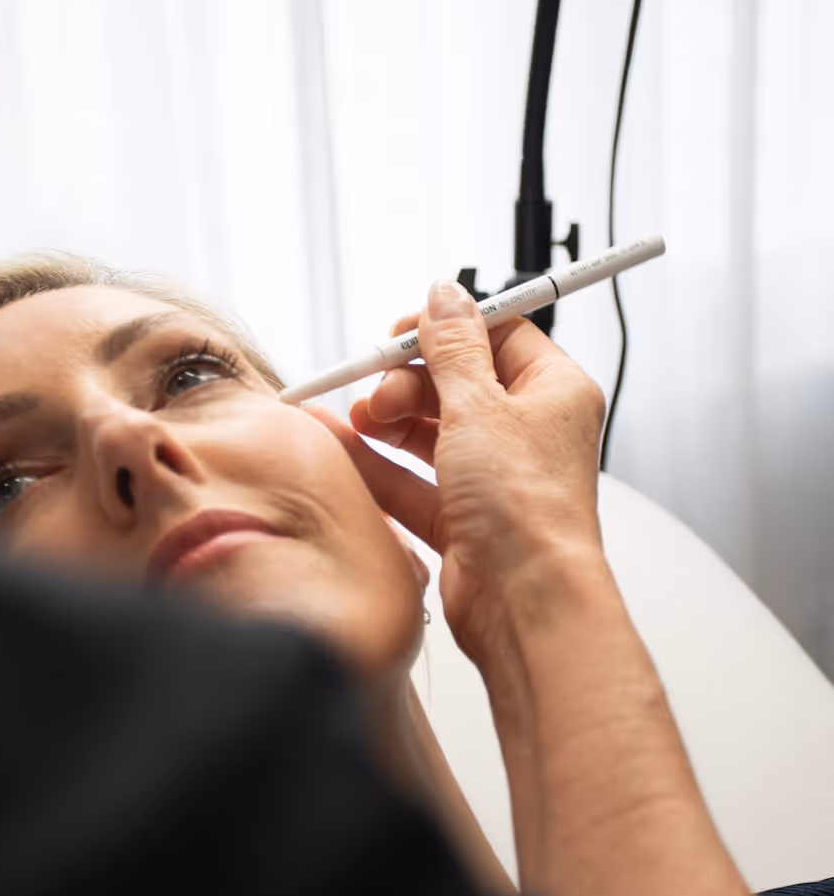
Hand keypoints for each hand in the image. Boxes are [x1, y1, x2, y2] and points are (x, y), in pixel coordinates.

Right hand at [311, 282, 606, 661]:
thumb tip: (444, 295)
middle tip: (379, 391)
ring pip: (432, 431)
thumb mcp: (479, 406)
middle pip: (457, 381)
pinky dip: (379, 462)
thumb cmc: (526, 507)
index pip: (498, 335)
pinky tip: (341, 445)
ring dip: (389, 418)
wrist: (525, 600)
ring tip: (358, 417)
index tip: (401, 333)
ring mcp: (495, 477)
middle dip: (408, 379)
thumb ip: (453, 347)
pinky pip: (413, 478)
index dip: (446, 330)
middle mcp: (528, 432)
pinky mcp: (464, 518)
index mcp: (553, 392)